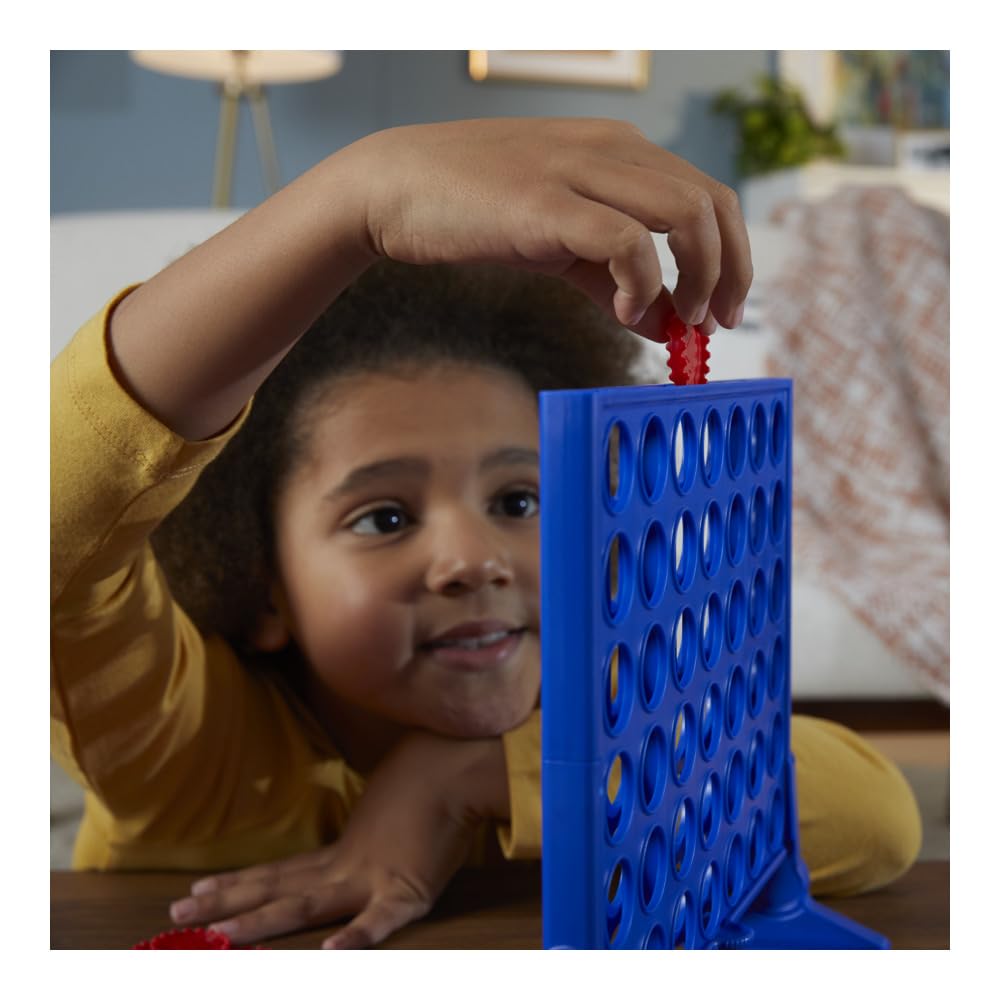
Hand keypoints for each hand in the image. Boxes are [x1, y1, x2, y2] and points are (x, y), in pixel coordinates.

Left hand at [167, 732, 507, 947]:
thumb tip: (367, 824)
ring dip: (259, 921)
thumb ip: (370, 825)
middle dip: (225, 903)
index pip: (278, 872)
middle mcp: (345, 867)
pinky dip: (356, 938)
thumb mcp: (386, 806)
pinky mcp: (408, 889)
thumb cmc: (426, 777)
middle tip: (176, 914)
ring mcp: (372, 878)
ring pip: (305, 905)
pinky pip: (380, 920)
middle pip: (276, 888)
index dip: (237, 883)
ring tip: (219, 937)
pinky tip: (329, 953)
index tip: (195, 889)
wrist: (457, 766)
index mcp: (342, 851)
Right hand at [347, 117, 752, 338]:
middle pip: (711, 203)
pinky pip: (625, 239)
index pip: (709, 195)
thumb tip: (664, 323)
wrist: (397, 186)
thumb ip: (614, 279)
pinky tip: (623, 311)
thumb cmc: (478, 211)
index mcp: (620, 151)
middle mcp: (611, 150)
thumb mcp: (561, 245)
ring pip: (684, 212)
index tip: (724, 309)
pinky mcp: (546, 202)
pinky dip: (641, 281)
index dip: (732, 256)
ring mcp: (579, 170)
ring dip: (696, 276)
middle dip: (728, 271)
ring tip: (676, 320)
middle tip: (711, 324)